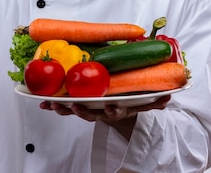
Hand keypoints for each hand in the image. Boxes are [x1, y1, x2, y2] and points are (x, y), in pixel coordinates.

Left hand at [40, 95, 170, 140]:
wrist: (120, 108)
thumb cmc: (129, 97)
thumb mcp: (144, 99)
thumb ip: (156, 100)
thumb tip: (169, 96)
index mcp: (118, 107)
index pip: (117, 110)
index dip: (113, 110)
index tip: (110, 107)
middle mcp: (102, 111)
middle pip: (91, 113)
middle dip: (81, 110)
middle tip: (74, 106)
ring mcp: (90, 110)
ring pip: (75, 110)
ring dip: (63, 108)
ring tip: (52, 104)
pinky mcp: (79, 106)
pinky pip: (65, 107)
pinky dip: (53, 105)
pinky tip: (41, 103)